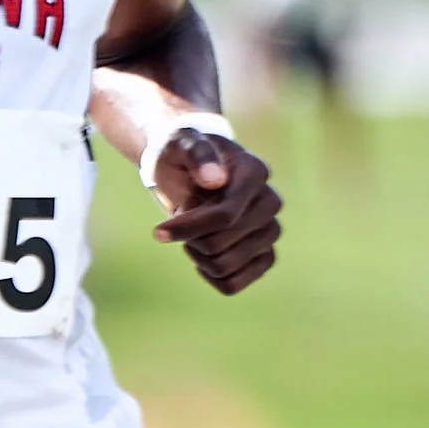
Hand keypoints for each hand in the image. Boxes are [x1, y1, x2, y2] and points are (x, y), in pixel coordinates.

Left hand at [149, 126, 280, 292]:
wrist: (189, 169)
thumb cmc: (183, 153)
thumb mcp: (181, 143)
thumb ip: (197, 155)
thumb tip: (214, 179)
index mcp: (255, 172)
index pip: (225, 216)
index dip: (189, 228)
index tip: (158, 232)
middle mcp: (270, 202)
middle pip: (221, 244)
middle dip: (190, 238)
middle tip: (179, 221)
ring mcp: (270, 230)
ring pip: (226, 266)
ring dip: (197, 256)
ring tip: (191, 236)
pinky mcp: (264, 254)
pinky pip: (235, 283)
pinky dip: (210, 276)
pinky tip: (200, 259)